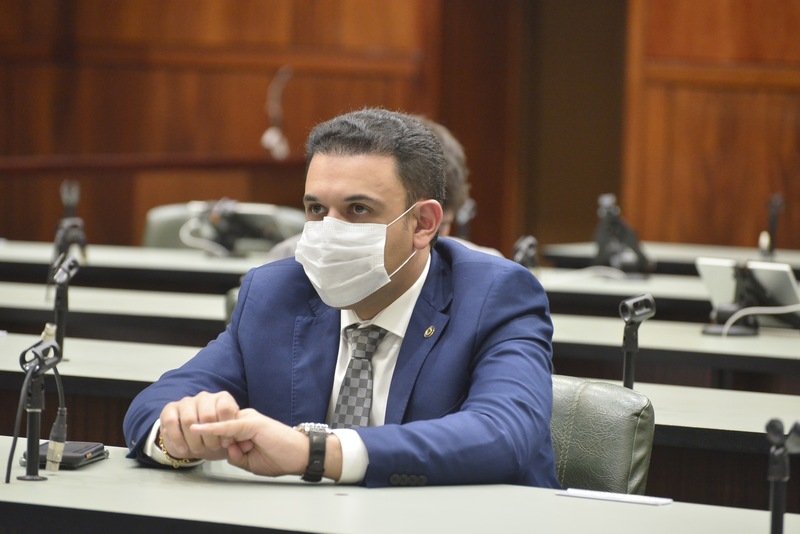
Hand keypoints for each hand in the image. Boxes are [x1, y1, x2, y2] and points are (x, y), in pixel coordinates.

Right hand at [159, 391, 239, 460]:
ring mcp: (186, 401)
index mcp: (222, 399)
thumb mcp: (228, 436)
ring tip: (199, 450)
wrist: (192, 442)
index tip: (226, 442)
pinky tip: (183, 450)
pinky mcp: (170, 409)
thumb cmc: (215, 437)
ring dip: (194, 440)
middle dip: (210, 437)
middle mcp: (205, 397)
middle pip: (207, 415)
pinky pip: (171, 422)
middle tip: (212, 448)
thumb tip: (231, 438)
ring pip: (189, 420)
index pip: (226, 408)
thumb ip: (233, 434)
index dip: (226, 428)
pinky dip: (177, 439)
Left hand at [190, 409, 309, 476]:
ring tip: (252, 449)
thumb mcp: (250, 463)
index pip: (219, 433)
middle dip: (219, 444)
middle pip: (219, 430)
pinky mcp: (252, 422)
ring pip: (222, 428)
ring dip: (224, 442)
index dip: (214, 445)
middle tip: (247, 452)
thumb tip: (225, 448)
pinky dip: (213, 428)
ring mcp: (249, 419)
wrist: (301, 455)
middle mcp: (245, 419)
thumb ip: (234, 456)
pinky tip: (199, 428)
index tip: (210, 453)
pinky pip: (228, 425)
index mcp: (244, 428)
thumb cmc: (280, 458)